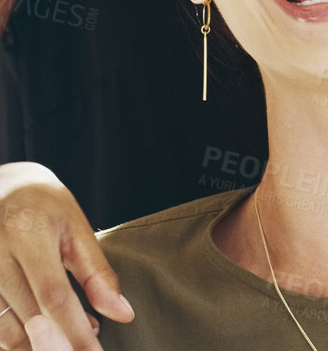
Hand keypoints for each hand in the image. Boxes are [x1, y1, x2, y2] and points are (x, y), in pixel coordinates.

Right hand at [0, 163, 128, 350]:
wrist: (3, 186)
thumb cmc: (44, 205)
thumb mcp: (76, 228)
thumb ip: (97, 273)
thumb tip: (121, 314)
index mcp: (27, 234)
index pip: (52, 294)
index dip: (75, 329)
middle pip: (28, 317)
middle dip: (59, 344)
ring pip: (3, 328)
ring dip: (37, 345)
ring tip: (70, 340)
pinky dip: (15, 338)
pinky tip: (42, 336)